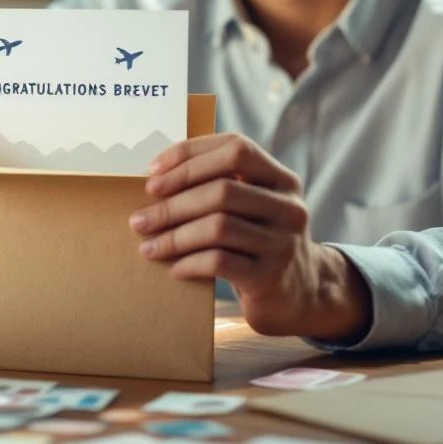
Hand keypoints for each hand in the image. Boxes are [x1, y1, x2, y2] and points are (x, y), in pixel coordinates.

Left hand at [130, 133, 371, 342]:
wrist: (302, 294)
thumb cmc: (260, 242)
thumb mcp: (254, 207)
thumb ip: (222, 185)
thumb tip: (157, 177)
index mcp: (282, 179)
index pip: (236, 149)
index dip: (191, 154)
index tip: (152, 171)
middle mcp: (288, 207)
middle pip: (222, 189)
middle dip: (173, 202)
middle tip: (140, 218)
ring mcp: (283, 243)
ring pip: (217, 227)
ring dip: (174, 235)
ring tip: (148, 245)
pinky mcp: (271, 278)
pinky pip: (219, 262)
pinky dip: (189, 262)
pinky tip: (174, 267)